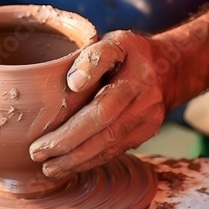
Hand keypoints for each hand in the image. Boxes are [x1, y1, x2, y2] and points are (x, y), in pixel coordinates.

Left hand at [30, 30, 168, 177]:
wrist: (171, 69)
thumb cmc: (131, 53)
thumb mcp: (115, 41)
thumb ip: (94, 56)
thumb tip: (73, 83)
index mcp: (135, 73)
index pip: (105, 95)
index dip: (79, 110)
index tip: (52, 121)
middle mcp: (144, 99)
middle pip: (104, 129)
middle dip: (68, 145)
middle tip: (37, 153)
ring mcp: (148, 120)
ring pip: (109, 146)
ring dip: (76, 160)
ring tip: (49, 167)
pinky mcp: (145, 134)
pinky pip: (115, 151)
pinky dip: (90, 160)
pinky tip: (69, 165)